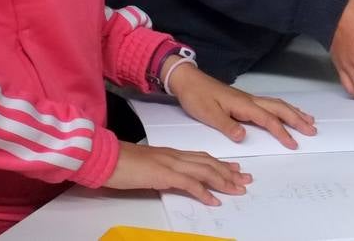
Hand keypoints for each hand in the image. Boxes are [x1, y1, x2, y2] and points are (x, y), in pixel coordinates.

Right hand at [105, 141, 251, 205]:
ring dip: (224, 181)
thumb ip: (163, 170)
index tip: (236, 169)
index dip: (222, 164)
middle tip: (246, 180)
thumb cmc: (122, 163)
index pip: (203, 157)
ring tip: (238, 190)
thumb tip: (173, 178)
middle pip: (210, 163)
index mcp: (173, 154)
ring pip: (205, 171)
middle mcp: (176, 156)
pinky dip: (204, 192)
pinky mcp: (164, 174)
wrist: (107, 157)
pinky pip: (189, 183)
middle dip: (230, 172)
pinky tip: (213, 200)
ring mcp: (171, 164)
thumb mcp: (149, 166)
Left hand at [167, 65, 316, 149]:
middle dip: (297, 119)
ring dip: (294, 112)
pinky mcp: (245, 100)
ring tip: (309, 120)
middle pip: (280, 109)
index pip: (268, 119)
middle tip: (313, 130)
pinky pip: (270, 104)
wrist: (188, 81)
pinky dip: (284, 108)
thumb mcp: (208, 114)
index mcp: (243, 105)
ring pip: (278, 104)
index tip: (293, 144)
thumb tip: (243, 137)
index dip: (282, 132)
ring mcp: (249, 99)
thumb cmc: (197, 98)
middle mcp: (250, 100)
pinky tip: (287, 111)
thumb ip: (227, 126)